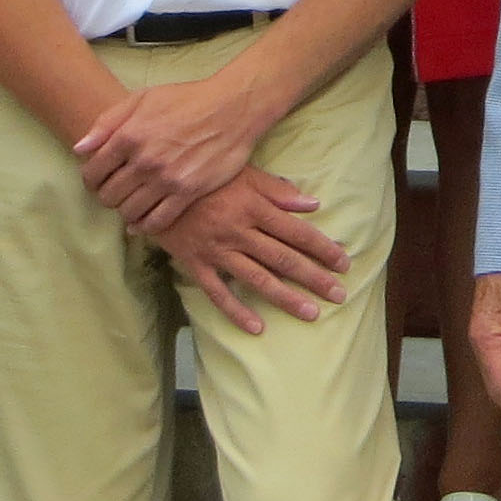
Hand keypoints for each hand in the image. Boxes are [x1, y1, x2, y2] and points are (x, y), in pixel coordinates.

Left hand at [75, 70, 273, 231]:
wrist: (232, 108)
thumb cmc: (187, 99)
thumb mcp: (143, 98)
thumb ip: (107, 122)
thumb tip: (80, 149)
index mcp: (129, 136)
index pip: (92, 172)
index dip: (90, 179)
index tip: (97, 180)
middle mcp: (144, 161)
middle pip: (108, 196)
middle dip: (107, 195)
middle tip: (116, 191)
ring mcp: (166, 179)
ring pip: (129, 211)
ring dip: (125, 211)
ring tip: (131, 202)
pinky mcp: (188, 192)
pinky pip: (157, 221)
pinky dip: (145, 226)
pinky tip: (142, 222)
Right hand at [154, 164, 350, 335]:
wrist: (156, 183)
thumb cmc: (206, 177)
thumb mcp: (243, 173)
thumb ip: (278, 190)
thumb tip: (313, 205)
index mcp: (253, 206)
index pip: (296, 232)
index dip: (322, 248)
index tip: (344, 263)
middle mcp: (238, 230)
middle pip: (283, 258)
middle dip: (314, 277)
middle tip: (339, 295)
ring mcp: (216, 250)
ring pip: (257, 278)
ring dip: (286, 298)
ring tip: (310, 313)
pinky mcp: (196, 263)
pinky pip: (218, 293)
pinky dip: (237, 312)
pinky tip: (257, 328)